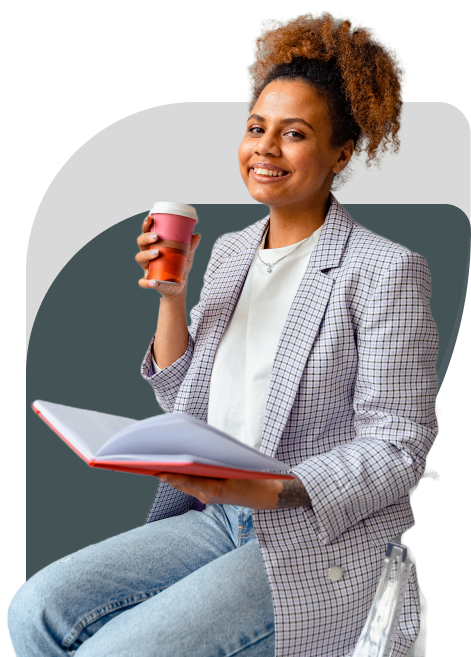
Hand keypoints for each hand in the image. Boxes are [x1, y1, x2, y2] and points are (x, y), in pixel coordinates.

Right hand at [135, 215, 201, 297]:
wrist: (179, 286)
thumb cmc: (179, 268)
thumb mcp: (186, 256)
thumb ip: (190, 246)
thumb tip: (197, 235)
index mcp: (154, 246)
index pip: (147, 233)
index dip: (146, 225)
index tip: (150, 218)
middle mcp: (148, 255)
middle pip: (140, 243)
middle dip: (145, 238)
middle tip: (156, 236)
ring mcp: (147, 268)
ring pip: (139, 258)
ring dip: (146, 254)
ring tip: (157, 253)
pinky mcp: (149, 281)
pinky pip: (143, 282)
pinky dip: (147, 283)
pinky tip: (155, 282)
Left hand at [156, 473, 311, 509]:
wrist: (267, 495)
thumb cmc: (254, 478)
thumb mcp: (236, 468)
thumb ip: (215, 463)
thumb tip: (194, 454)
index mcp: (214, 489)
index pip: (187, 481)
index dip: (171, 475)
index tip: (157, 469)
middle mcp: (208, 495)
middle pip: (182, 483)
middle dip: (166, 473)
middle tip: (149, 462)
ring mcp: (208, 497)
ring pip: (185, 485)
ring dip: (172, 476)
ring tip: (156, 464)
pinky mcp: (211, 496)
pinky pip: (192, 486)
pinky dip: (183, 478)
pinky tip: (175, 470)